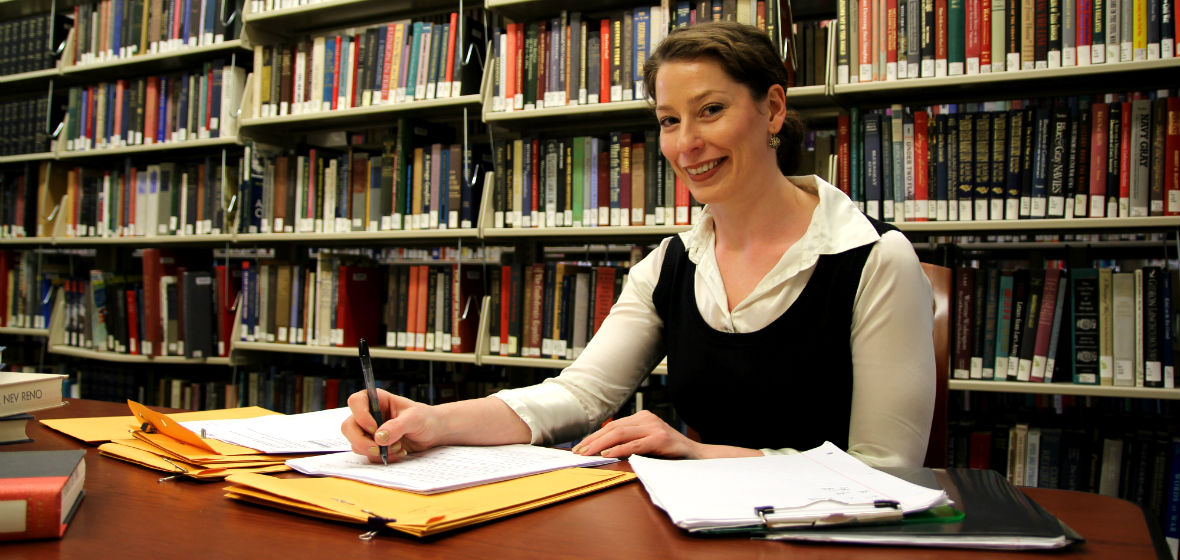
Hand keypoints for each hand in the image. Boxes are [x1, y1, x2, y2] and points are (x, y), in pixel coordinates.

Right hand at [341, 389, 441, 462]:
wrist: (432, 433)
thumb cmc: (424, 418)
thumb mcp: (414, 418)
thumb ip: (397, 426)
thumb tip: (379, 438)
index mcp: (377, 400)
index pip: (355, 402)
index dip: (360, 415)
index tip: (374, 428)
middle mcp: (369, 415)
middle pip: (349, 427)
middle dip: (361, 441)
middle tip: (379, 449)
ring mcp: (369, 432)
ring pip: (356, 443)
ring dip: (376, 451)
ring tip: (398, 447)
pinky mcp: (374, 445)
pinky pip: (368, 455)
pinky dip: (383, 457)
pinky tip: (399, 452)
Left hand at [571, 410, 701, 458]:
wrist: (696, 457)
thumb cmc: (669, 453)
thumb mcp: (647, 443)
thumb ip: (630, 442)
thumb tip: (602, 450)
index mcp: (643, 417)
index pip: (613, 425)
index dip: (594, 436)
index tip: (580, 447)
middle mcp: (647, 419)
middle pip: (613, 428)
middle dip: (592, 440)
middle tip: (577, 452)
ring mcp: (654, 428)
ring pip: (620, 434)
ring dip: (600, 445)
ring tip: (586, 453)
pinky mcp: (660, 440)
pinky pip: (634, 445)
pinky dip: (618, 450)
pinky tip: (606, 455)